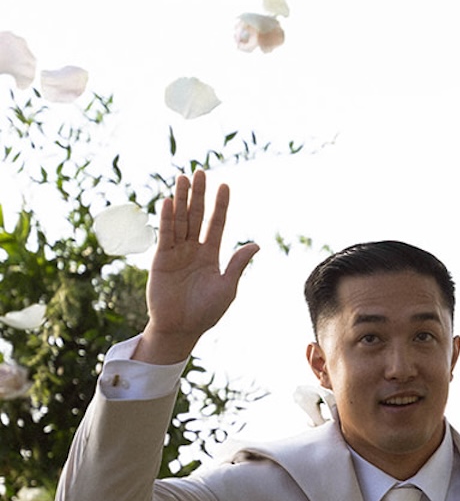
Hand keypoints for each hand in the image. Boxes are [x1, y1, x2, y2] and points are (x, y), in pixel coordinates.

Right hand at [136, 170, 258, 363]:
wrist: (181, 329)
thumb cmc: (206, 312)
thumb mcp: (227, 286)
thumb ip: (238, 264)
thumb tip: (256, 244)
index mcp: (211, 255)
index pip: (216, 224)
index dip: (221, 205)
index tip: (225, 185)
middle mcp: (193, 249)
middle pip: (197, 216)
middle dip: (199, 195)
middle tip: (201, 172)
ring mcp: (176, 252)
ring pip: (180, 220)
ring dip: (182, 199)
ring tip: (184, 178)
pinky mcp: (161, 259)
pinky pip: (165, 235)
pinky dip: (167, 218)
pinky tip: (170, 201)